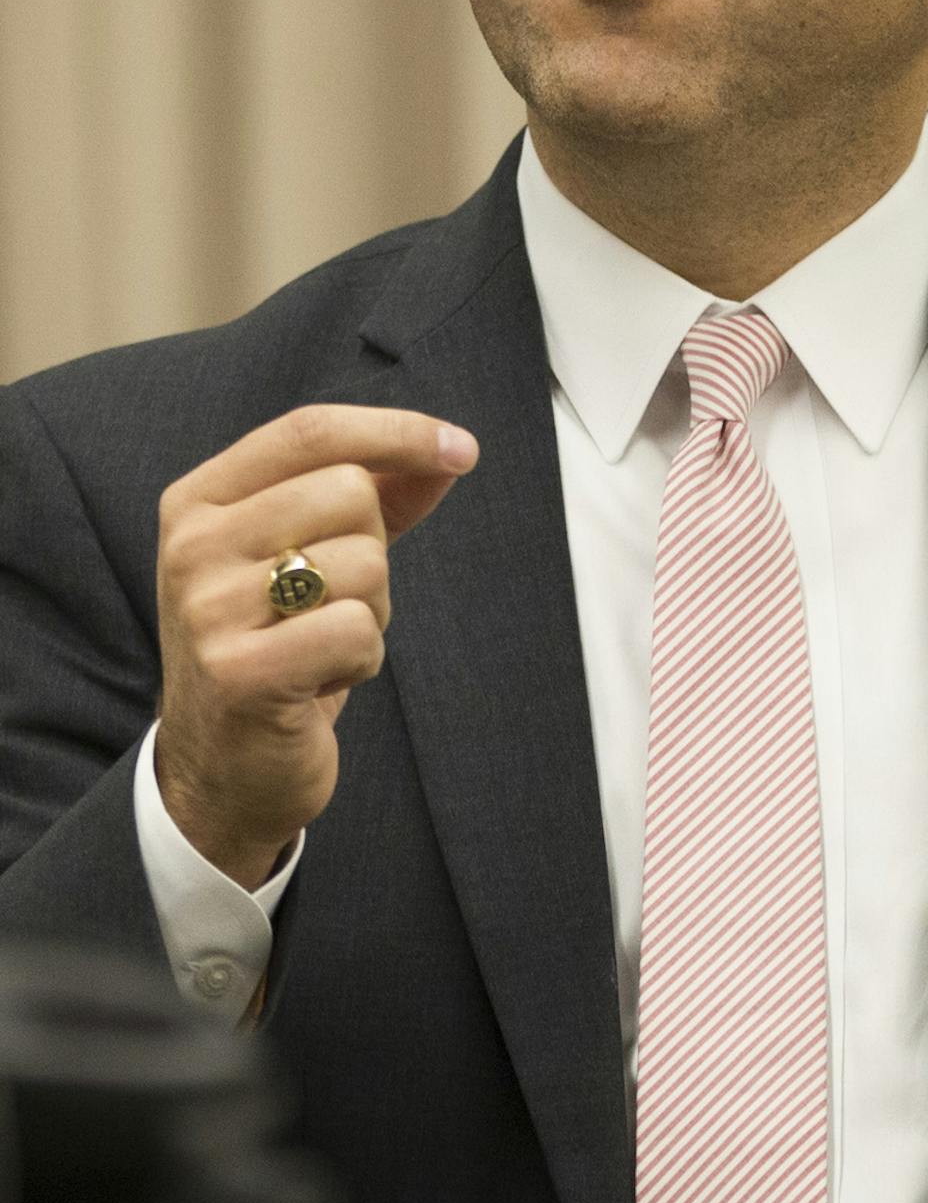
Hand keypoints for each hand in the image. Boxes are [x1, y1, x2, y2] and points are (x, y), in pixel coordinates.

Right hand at [154, 405, 477, 887]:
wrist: (221, 771)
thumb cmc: (277, 650)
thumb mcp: (308, 558)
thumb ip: (374, 498)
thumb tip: (449, 451)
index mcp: (199, 502)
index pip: (308, 431)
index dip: (395, 432)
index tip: (461, 448)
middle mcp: (192, 546)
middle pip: (349, 492)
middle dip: (374, 551)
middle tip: (333, 605)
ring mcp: (208, 610)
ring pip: (364, 563)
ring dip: (371, 614)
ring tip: (319, 649)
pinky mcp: (240, 673)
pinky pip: (359, 630)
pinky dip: (363, 660)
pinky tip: (318, 684)